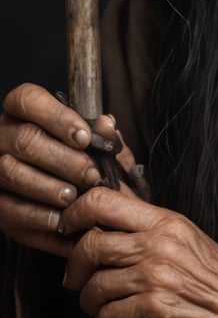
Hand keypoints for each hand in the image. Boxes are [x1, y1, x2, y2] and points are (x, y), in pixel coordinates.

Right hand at [0, 83, 127, 255]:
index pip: (28, 99)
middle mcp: (2, 136)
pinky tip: (59, 218)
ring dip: (48, 187)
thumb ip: (99, 132)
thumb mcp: (90, 142)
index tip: (84, 137)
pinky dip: (36, 215)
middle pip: (25, 139)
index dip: (57, 116)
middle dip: (63, 159)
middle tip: (91, 174)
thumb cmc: (77, 158)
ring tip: (74, 196)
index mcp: (23, 112)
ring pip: (12, 172)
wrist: (62, 193)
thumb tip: (107, 124)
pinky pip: (7, 208)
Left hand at [61, 186, 217, 317]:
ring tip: (101, 308)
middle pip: (90, 243)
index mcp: (166, 220)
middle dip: (75, 267)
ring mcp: (157, 274)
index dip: (76, 212)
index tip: (68, 227)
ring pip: (94, 285)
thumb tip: (108, 218)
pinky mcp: (156, 307)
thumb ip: (150, 228)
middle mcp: (159, 242)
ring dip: (90, 303)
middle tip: (75, 279)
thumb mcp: (186, 238)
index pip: (104, 199)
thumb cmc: (216, 279)